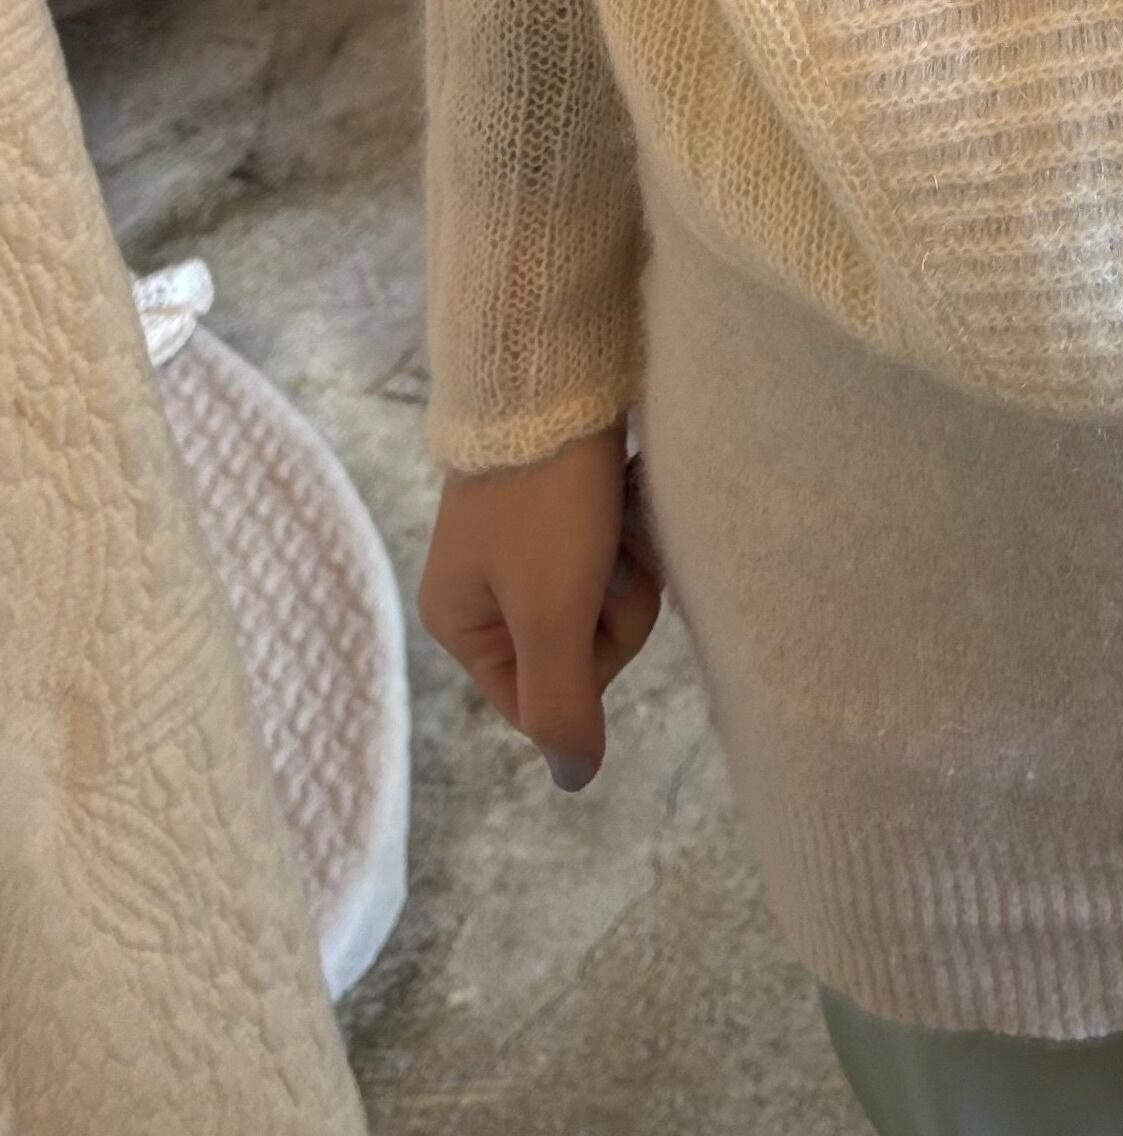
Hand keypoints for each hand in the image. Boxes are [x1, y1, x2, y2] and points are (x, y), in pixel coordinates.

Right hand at [418, 420, 662, 791]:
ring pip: (605, 594)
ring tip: (621, 508)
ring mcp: (523, 543)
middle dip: (614, 600)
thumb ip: (562, 702)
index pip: (542, 699)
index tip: (595, 603)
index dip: (589, 662)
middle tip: (612, 547)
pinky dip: (629, 521)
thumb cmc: (546, 501)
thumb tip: (574, 781)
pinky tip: (627, 486)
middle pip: (582, 646)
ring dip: (628, 556)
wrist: (553, 374)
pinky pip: (611, 543)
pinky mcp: (560, 502)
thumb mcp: (552, 611)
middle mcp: (486, 587)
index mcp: (460, 622)